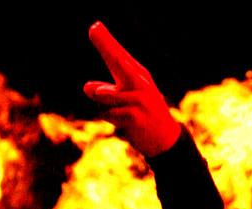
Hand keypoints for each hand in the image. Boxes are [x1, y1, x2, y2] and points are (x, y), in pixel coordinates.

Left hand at [84, 21, 180, 157]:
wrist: (165, 139)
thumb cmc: (143, 116)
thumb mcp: (125, 102)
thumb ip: (107, 93)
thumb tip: (86, 87)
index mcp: (138, 76)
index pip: (119, 57)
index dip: (106, 42)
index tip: (94, 26)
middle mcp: (140, 83)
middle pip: (118, 62)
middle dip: (106, 46)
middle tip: (94, 29)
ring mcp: (139, 99)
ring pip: (109, 96)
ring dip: (104, 98)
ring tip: (103, 98)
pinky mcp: (136, 117)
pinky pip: (111, 115)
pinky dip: (111, 119)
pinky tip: (125, 126)